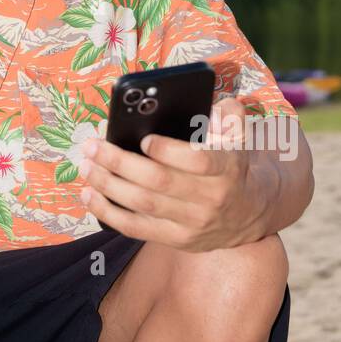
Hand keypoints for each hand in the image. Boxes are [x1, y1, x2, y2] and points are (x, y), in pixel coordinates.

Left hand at [76, 97, 270, 250]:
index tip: (143, 138)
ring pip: (143, 205)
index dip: (168, 150)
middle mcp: (210, 198)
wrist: (254, 212)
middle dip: (119, 162)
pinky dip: (109, 213)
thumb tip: (215, 102)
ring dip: (107, 185)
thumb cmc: (234, 165)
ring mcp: (193, 223)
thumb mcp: (240, 139)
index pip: (198, 160)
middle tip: (92, 146)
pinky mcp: (178, 240)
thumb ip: (230, 117)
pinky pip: (137, 229)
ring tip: (86, 167)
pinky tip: (89, 196)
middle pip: (159, 182)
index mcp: (227, 168)